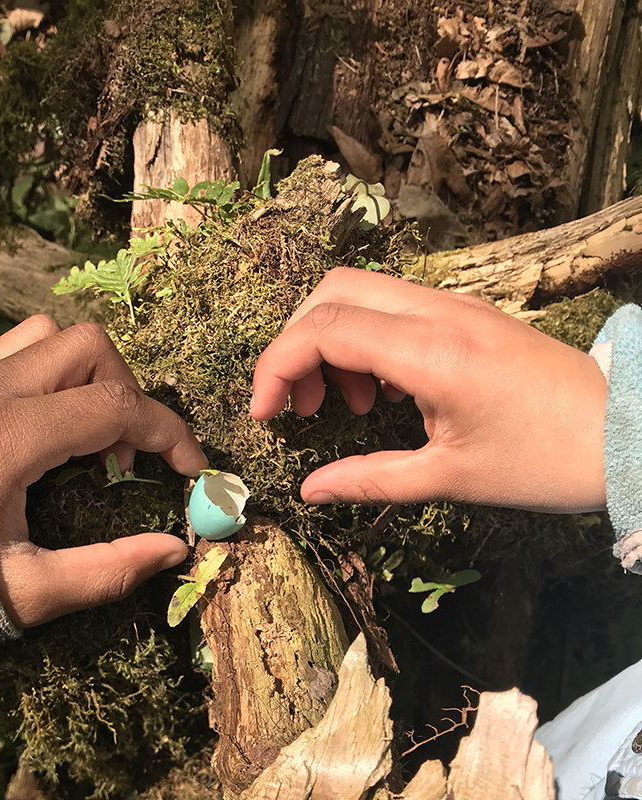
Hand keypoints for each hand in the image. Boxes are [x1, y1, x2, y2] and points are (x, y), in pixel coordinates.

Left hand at [0, 316, 207, 626]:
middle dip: (127, 394)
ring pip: (50, 335)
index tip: (189, 468)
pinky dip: (48, 369)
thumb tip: (173, 551)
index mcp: (3, 439)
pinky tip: (47, 418)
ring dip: (86, 374)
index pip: (114, 406)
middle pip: (88, 347)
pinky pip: (14, 346)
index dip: (169, 433)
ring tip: (84, 432)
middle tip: (122, 454)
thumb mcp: (25, 591)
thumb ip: (107, 571)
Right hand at [251, 268, 607, 512]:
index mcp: (431, 352)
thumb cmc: (546, 459)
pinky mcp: (463, 313)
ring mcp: (453, 305)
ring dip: (329, 343)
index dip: (277, 367)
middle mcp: (437, 312)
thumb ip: (370, 480)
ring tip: (343, 407)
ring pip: (358, 293)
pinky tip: (379, 393)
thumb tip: (310, 490)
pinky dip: (363, 342)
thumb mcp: (451, 479)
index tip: (265, 414)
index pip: (322, 328)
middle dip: (295, 346)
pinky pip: (391, 308)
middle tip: (300, 406)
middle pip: (330, 292)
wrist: (626, 432)